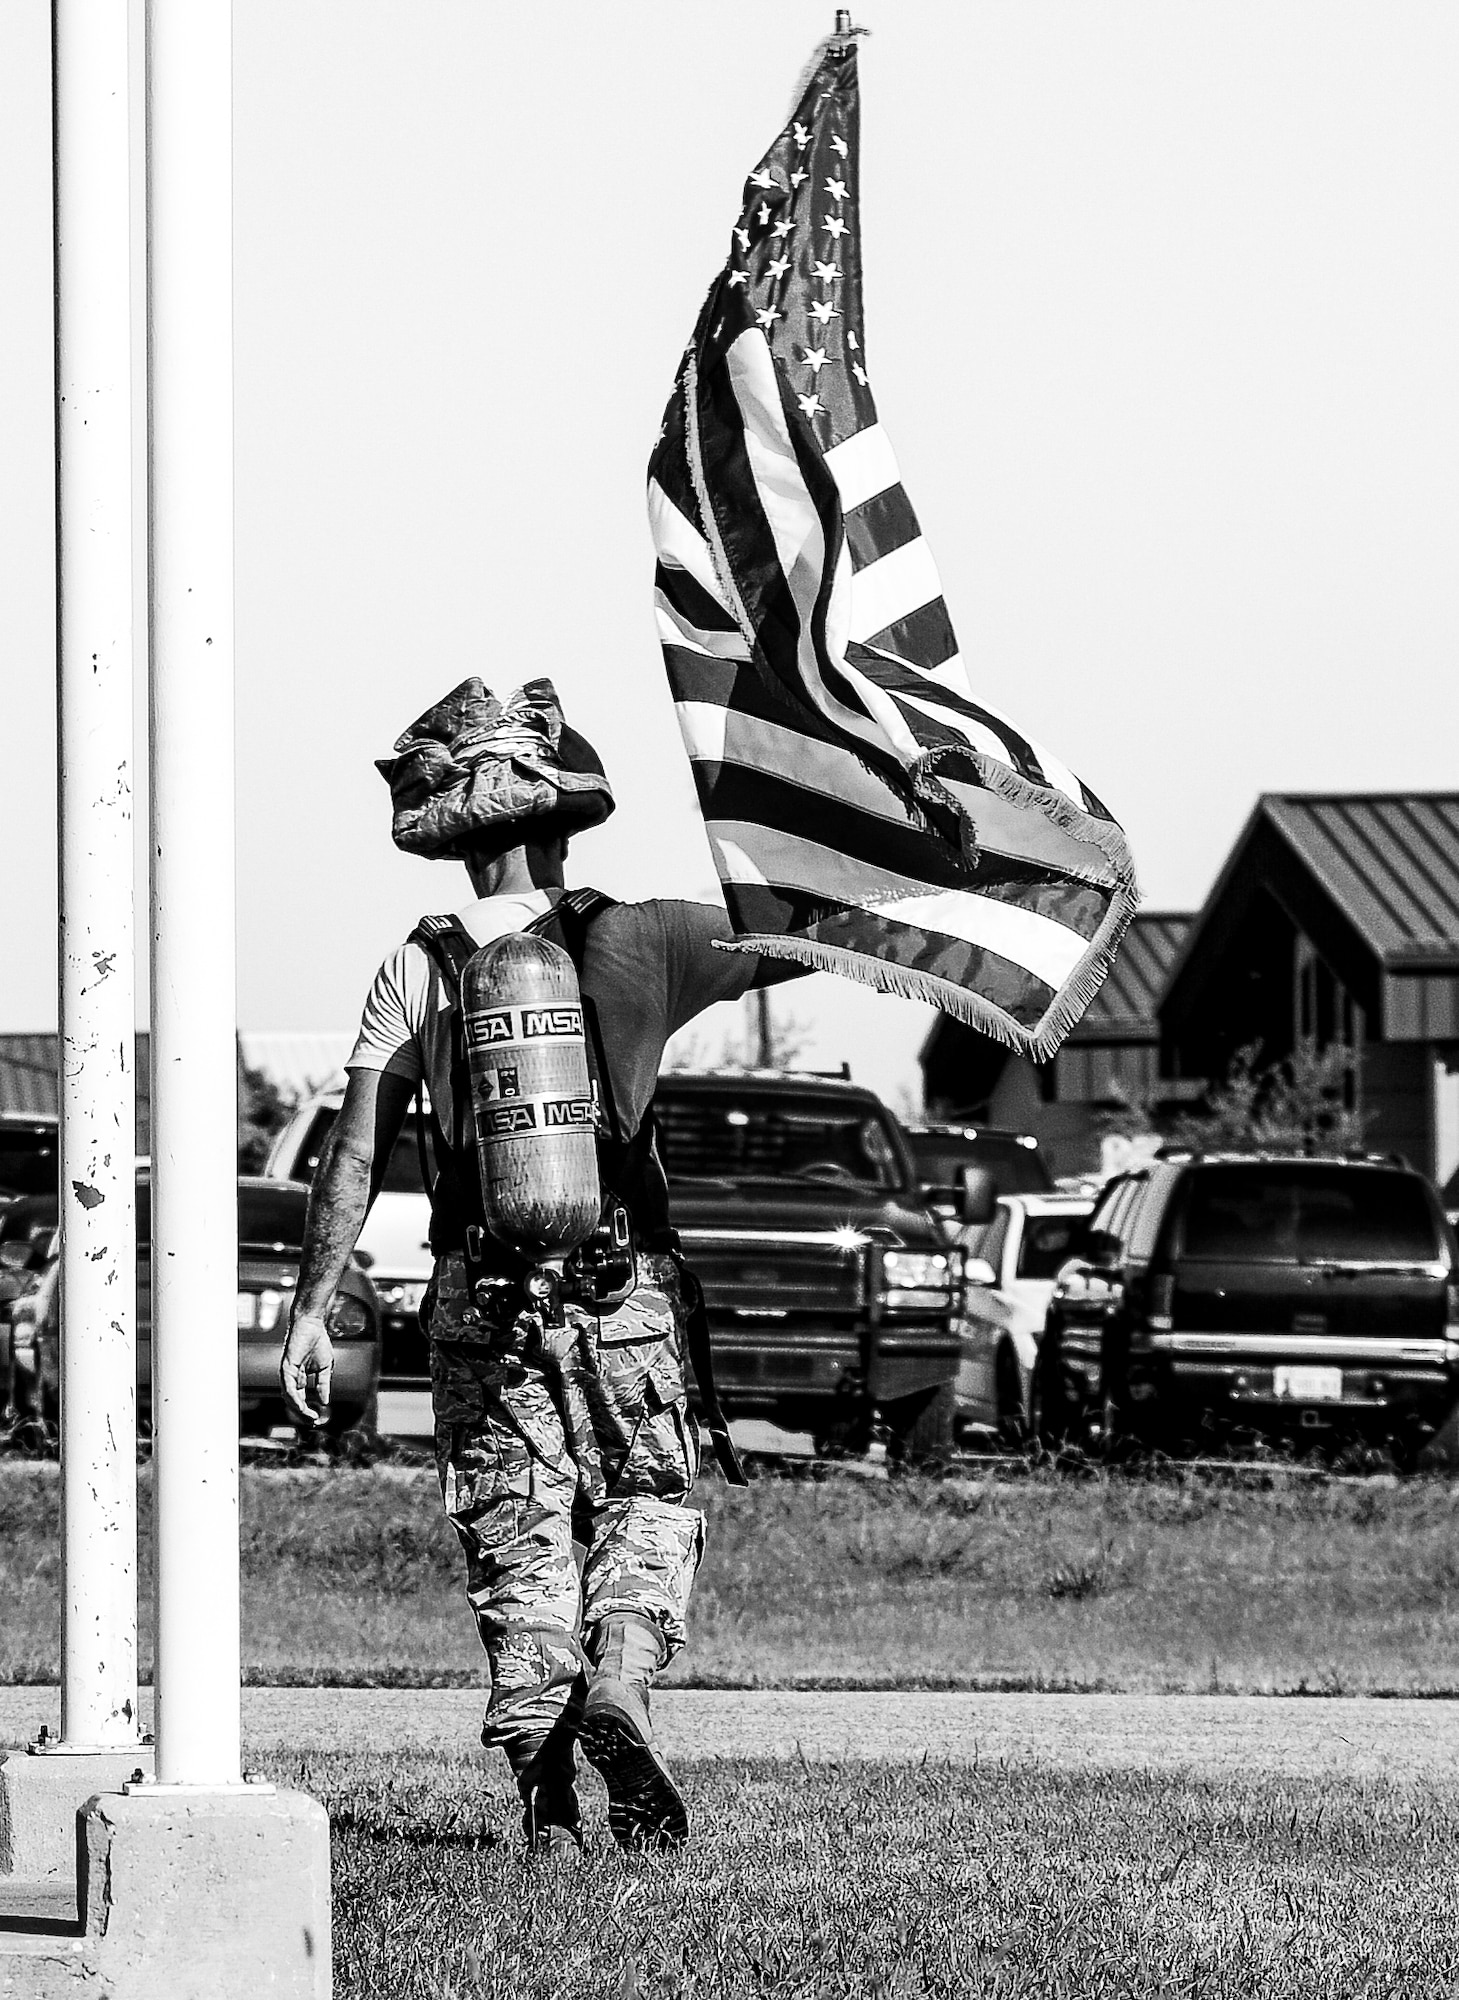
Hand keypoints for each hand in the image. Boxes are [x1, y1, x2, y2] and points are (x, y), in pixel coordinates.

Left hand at [280, 1307, 334, 1428]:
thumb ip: (324, 1385)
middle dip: (302, 1414)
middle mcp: (290, 1378)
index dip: (307, 1411)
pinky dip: (294, 1397)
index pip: (300, 1400)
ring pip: (288, 1397)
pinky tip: (301, 1404)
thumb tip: (325, 1402)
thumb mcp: (325, 1368)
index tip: (317, 1419)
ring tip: (309, 1416)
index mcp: (298, 1379)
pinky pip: (288, 1386)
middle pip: (293, 1402)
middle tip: (313, 1421)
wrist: (313, 1325)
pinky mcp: (286, 1367)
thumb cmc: (317, 1343)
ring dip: (298, 1409)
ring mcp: (287, 1373)